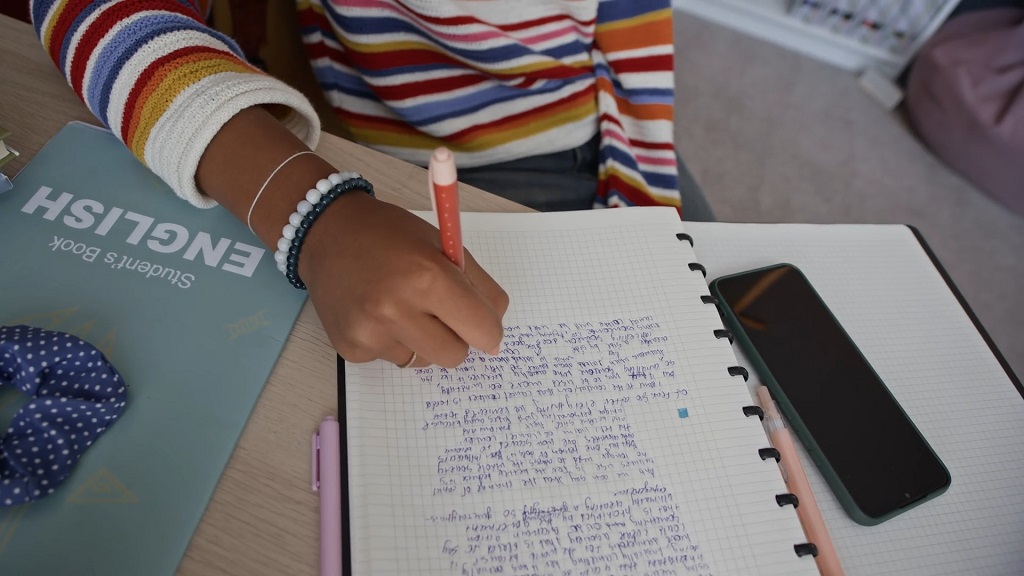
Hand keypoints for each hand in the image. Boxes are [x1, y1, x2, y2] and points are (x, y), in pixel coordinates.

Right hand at [298, 192, 508, 367]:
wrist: (327, 232)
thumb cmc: (392, 235)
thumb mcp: (444, 246)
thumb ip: (478, 289)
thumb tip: (495, 338)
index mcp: (428, 277)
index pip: (483, 331)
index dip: (488, 329)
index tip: (481, 323)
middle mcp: (396, 310)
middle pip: (456, 356)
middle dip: (455, 337)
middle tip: (438, 310)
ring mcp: (370, 333)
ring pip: (424, 362)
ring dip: (423, 340)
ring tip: (401, 306)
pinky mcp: (351, 348)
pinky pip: (393, 359)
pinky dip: (393, 341)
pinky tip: (376, 313)